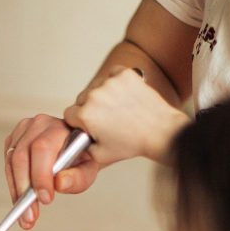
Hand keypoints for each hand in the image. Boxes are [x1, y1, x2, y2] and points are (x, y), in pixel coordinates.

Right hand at [4, 115, 98, 229]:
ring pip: (11, 163)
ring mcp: (23, 131)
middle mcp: (38, 125)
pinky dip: (13, 186)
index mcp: (59, 127)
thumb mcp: (88, 170)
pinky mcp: (13, 141)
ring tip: (26, 215)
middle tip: (30, 215)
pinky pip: (7, 166)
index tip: (45, 199)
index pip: (43, 148)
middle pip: (22, 156)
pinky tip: (21, 201)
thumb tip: (59, 184)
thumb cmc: (82, 157)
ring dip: (17, 192)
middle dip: (24, 189)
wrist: (75, 148)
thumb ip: (78, 178)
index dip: (40, 175)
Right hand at [63, 66, 189, 165]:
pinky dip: (114, 83)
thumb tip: (70, 145)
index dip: (79, 122)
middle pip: (80, 99)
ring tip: (117, 109)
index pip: (69, 114)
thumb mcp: (100, 156)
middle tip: (106, 120)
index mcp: (86, 115)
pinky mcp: (123, 74)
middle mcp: (95, 95)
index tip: (89, 126)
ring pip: (95, 87)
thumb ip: (80, 150)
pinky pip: (110, 75)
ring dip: (101, 96)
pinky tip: (122, 97)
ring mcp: (110, 82)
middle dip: (89, 109)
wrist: (160, 131)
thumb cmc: (133, 143)